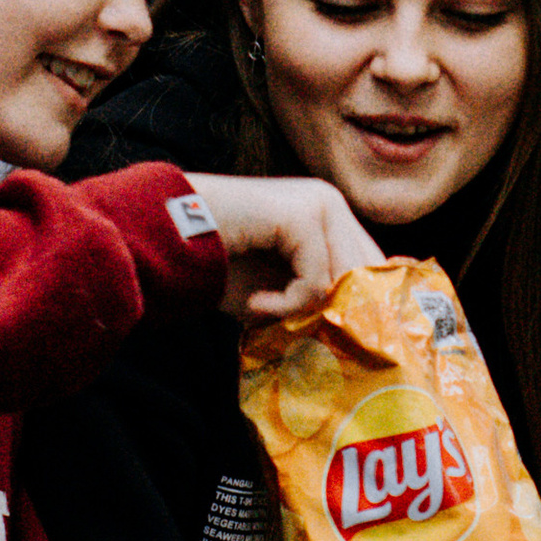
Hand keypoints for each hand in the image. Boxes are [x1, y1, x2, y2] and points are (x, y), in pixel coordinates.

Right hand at [187, 171, 379, 322]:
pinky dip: (286, 304)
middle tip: (299, 332)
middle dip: (338, 312)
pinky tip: (255, 303)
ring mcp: (318, 203)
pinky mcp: (301, 215)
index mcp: (328, 213)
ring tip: (265, 311)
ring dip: (306, 309)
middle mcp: (329, 202)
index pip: (372, 265)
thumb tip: (353, 334)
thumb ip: (316, 301)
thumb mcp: (277, 289)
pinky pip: (316, 281)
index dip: (360, 305)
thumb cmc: (219, 264)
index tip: (334, 339)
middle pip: (367, 274)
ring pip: (344, 279)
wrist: (168, 239)